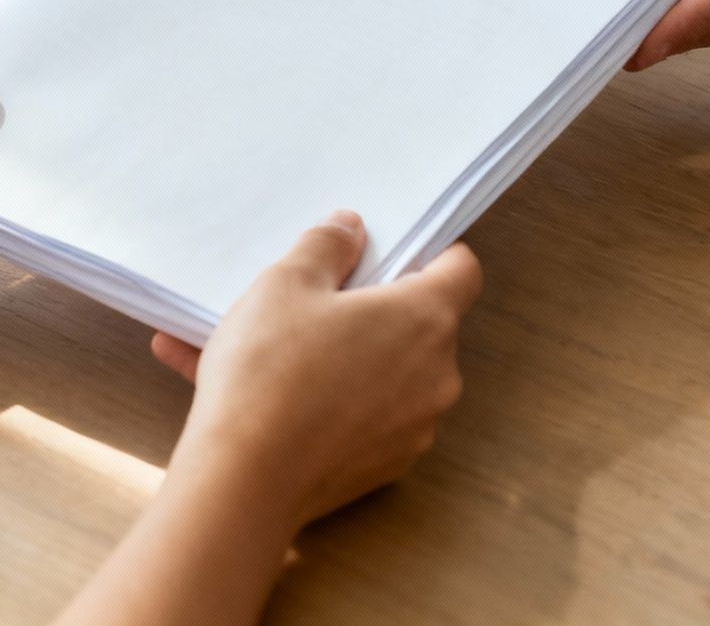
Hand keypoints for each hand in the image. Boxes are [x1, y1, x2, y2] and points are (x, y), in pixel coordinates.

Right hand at [152, 211, 481, 527]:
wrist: (245, 480)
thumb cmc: (270, 371)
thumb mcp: (285, 283)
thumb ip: (326, 246)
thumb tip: (351, 229)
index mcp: (424, 317)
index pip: (463, 271)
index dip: (434, 255)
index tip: (393, 255)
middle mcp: (437, 375)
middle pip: (424, 325)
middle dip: (379, 311)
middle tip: (322, 305)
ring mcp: (416, 426)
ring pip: (394, 375)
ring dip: (355, 360)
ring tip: (286, 356)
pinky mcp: (388, 465)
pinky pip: (371, 418)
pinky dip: (340, 405)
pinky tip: (284, 400)